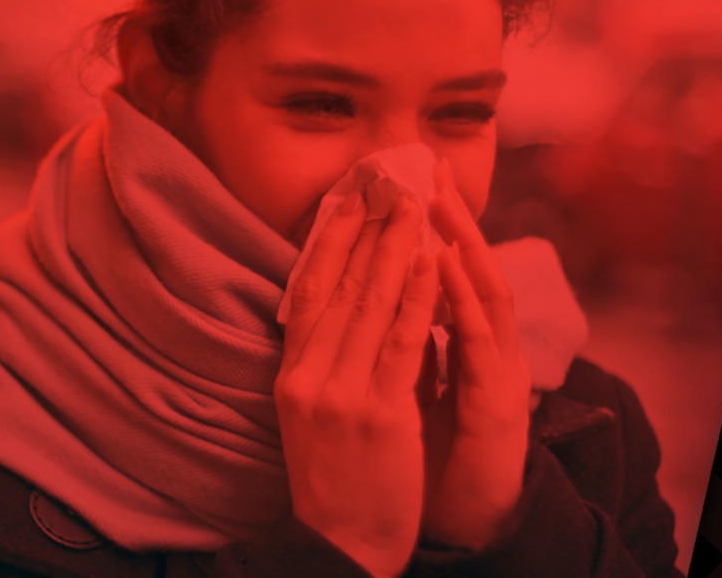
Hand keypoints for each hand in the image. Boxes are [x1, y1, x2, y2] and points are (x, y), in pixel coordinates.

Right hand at [276, 192, 438, 577]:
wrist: (341, 546)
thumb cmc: (335, 480)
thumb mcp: (312, 414)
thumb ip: (324, 362)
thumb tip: (345, 307)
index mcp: (291, 374)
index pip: (308, 290)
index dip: (330, 238)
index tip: (349, 197)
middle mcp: (309, 376)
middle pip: (340, 286)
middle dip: (368, 229)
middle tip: (390, 180)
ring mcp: (341, 394)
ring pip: (371, 305)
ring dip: (395, 247)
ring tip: (415, 203)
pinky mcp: (379, 414)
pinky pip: (402, 343)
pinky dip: (418, 297)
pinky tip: (430, 261)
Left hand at [418, 160, 531, 549]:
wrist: (453, 526)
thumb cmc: (429, 461)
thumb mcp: (408, 392)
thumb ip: (407, 347)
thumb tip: (382, 301)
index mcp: (467, 349)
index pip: (448, 275)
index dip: (430, 230)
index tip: (407, 182)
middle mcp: (488, 353)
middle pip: (471, 271)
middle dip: (450, 218)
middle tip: (429, 166)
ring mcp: (498, 376)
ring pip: (485, 295)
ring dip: (464, 242)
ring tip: (440, 197)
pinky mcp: (500, 403)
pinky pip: (480, 342)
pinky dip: (463, 298)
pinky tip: (449, 261)